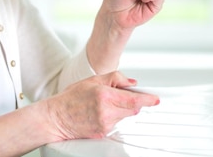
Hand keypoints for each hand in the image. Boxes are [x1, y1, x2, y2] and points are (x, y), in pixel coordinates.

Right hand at [44, 71, 158, 140]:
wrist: (56, 117)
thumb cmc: (71, 98)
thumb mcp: (93, 80)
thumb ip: (115, 78)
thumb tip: (132, 83)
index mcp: (105, 96)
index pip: (134, 99)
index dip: (148, 100)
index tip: (155, 99)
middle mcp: (106, 112)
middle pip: (132, 109)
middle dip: (133, 103)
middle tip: (125, 96)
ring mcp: (105, 124)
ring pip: (124, 116)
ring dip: (122, 110)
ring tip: (105, 104)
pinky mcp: (102, 134)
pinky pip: (116, 124)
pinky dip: (114, 117)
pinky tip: (101, 113)